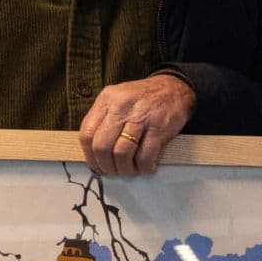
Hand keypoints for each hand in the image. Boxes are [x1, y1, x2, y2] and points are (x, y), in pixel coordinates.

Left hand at [79, 73, 195, 175]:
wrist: (174, 88)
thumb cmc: (143, 99)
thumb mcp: (117, 99)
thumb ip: (103, 121)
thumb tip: (94, 155)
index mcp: (107, 99)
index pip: (86, 134)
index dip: (90, 156)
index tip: (96, 166)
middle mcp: (121, 106)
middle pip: (101, 146)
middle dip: (106, 166)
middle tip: (113, 172)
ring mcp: (140, 116)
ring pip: (121, 153)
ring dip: (125, 169)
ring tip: (130, 170)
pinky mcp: (158, 126)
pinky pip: (145, 155)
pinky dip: (144, 167)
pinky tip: (146, 167)